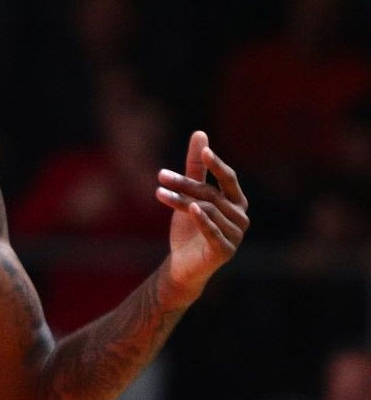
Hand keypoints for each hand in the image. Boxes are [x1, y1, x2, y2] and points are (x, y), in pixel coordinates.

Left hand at [156, 130, 249, 297]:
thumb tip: (200, 134)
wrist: (182, 265)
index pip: (229, 179)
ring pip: (207, 210)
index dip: (217, 165)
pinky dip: (203, 220)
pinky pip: (213, 231)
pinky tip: (191, 209)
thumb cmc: (189, 228)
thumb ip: (196, 167)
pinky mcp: (225, 250)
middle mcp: (240, 217)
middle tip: (160, 175)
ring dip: (181, 200)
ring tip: (158, 193)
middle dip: (186, 184)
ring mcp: (235, 235)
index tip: (205, 151)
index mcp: (236, 202)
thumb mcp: (189, 195)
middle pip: (211, 194)